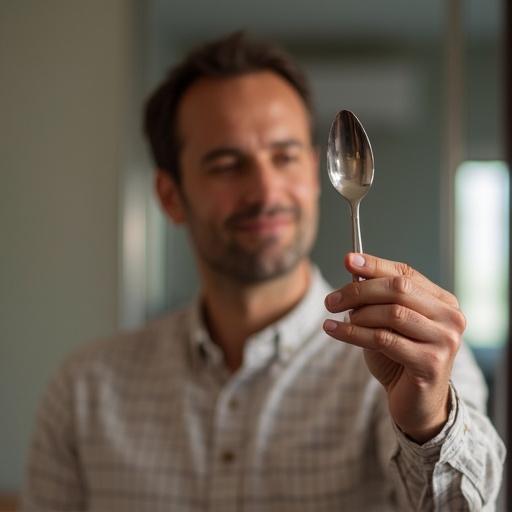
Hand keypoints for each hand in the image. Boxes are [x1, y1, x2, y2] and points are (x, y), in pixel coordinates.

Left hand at [323, 253, 465, 443]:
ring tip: (336, 319)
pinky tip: (333, 331)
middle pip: (398, 289)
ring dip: (357, 315)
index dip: (375, 265)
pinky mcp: (431, 363)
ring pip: (391, 313)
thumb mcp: (386, 322)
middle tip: (331, 300)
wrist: (416, 403)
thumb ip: (377, 298)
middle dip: (359, 290)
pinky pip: (384, 339)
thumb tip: (352, 268)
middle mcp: (451, 317)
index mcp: (442, 301)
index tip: (347, 260)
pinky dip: (352, 333)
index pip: (405, 273)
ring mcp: (445, 340)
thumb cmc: (399, 357)